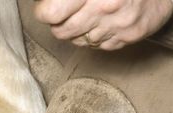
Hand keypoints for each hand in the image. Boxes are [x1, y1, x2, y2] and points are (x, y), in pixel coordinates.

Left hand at [34, 0, 172, 49]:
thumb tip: (47, 5)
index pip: (51, 12)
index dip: (44, 12)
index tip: (46, 9)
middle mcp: (104, 7)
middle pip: (61, 32)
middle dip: (58, 24)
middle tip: (65, 14)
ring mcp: (117, 25)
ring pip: (78, 42)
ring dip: (77, 32)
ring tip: (87, 16)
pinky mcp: (127, 37)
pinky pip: (98, 47)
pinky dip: (95, 37)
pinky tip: (102, 23)